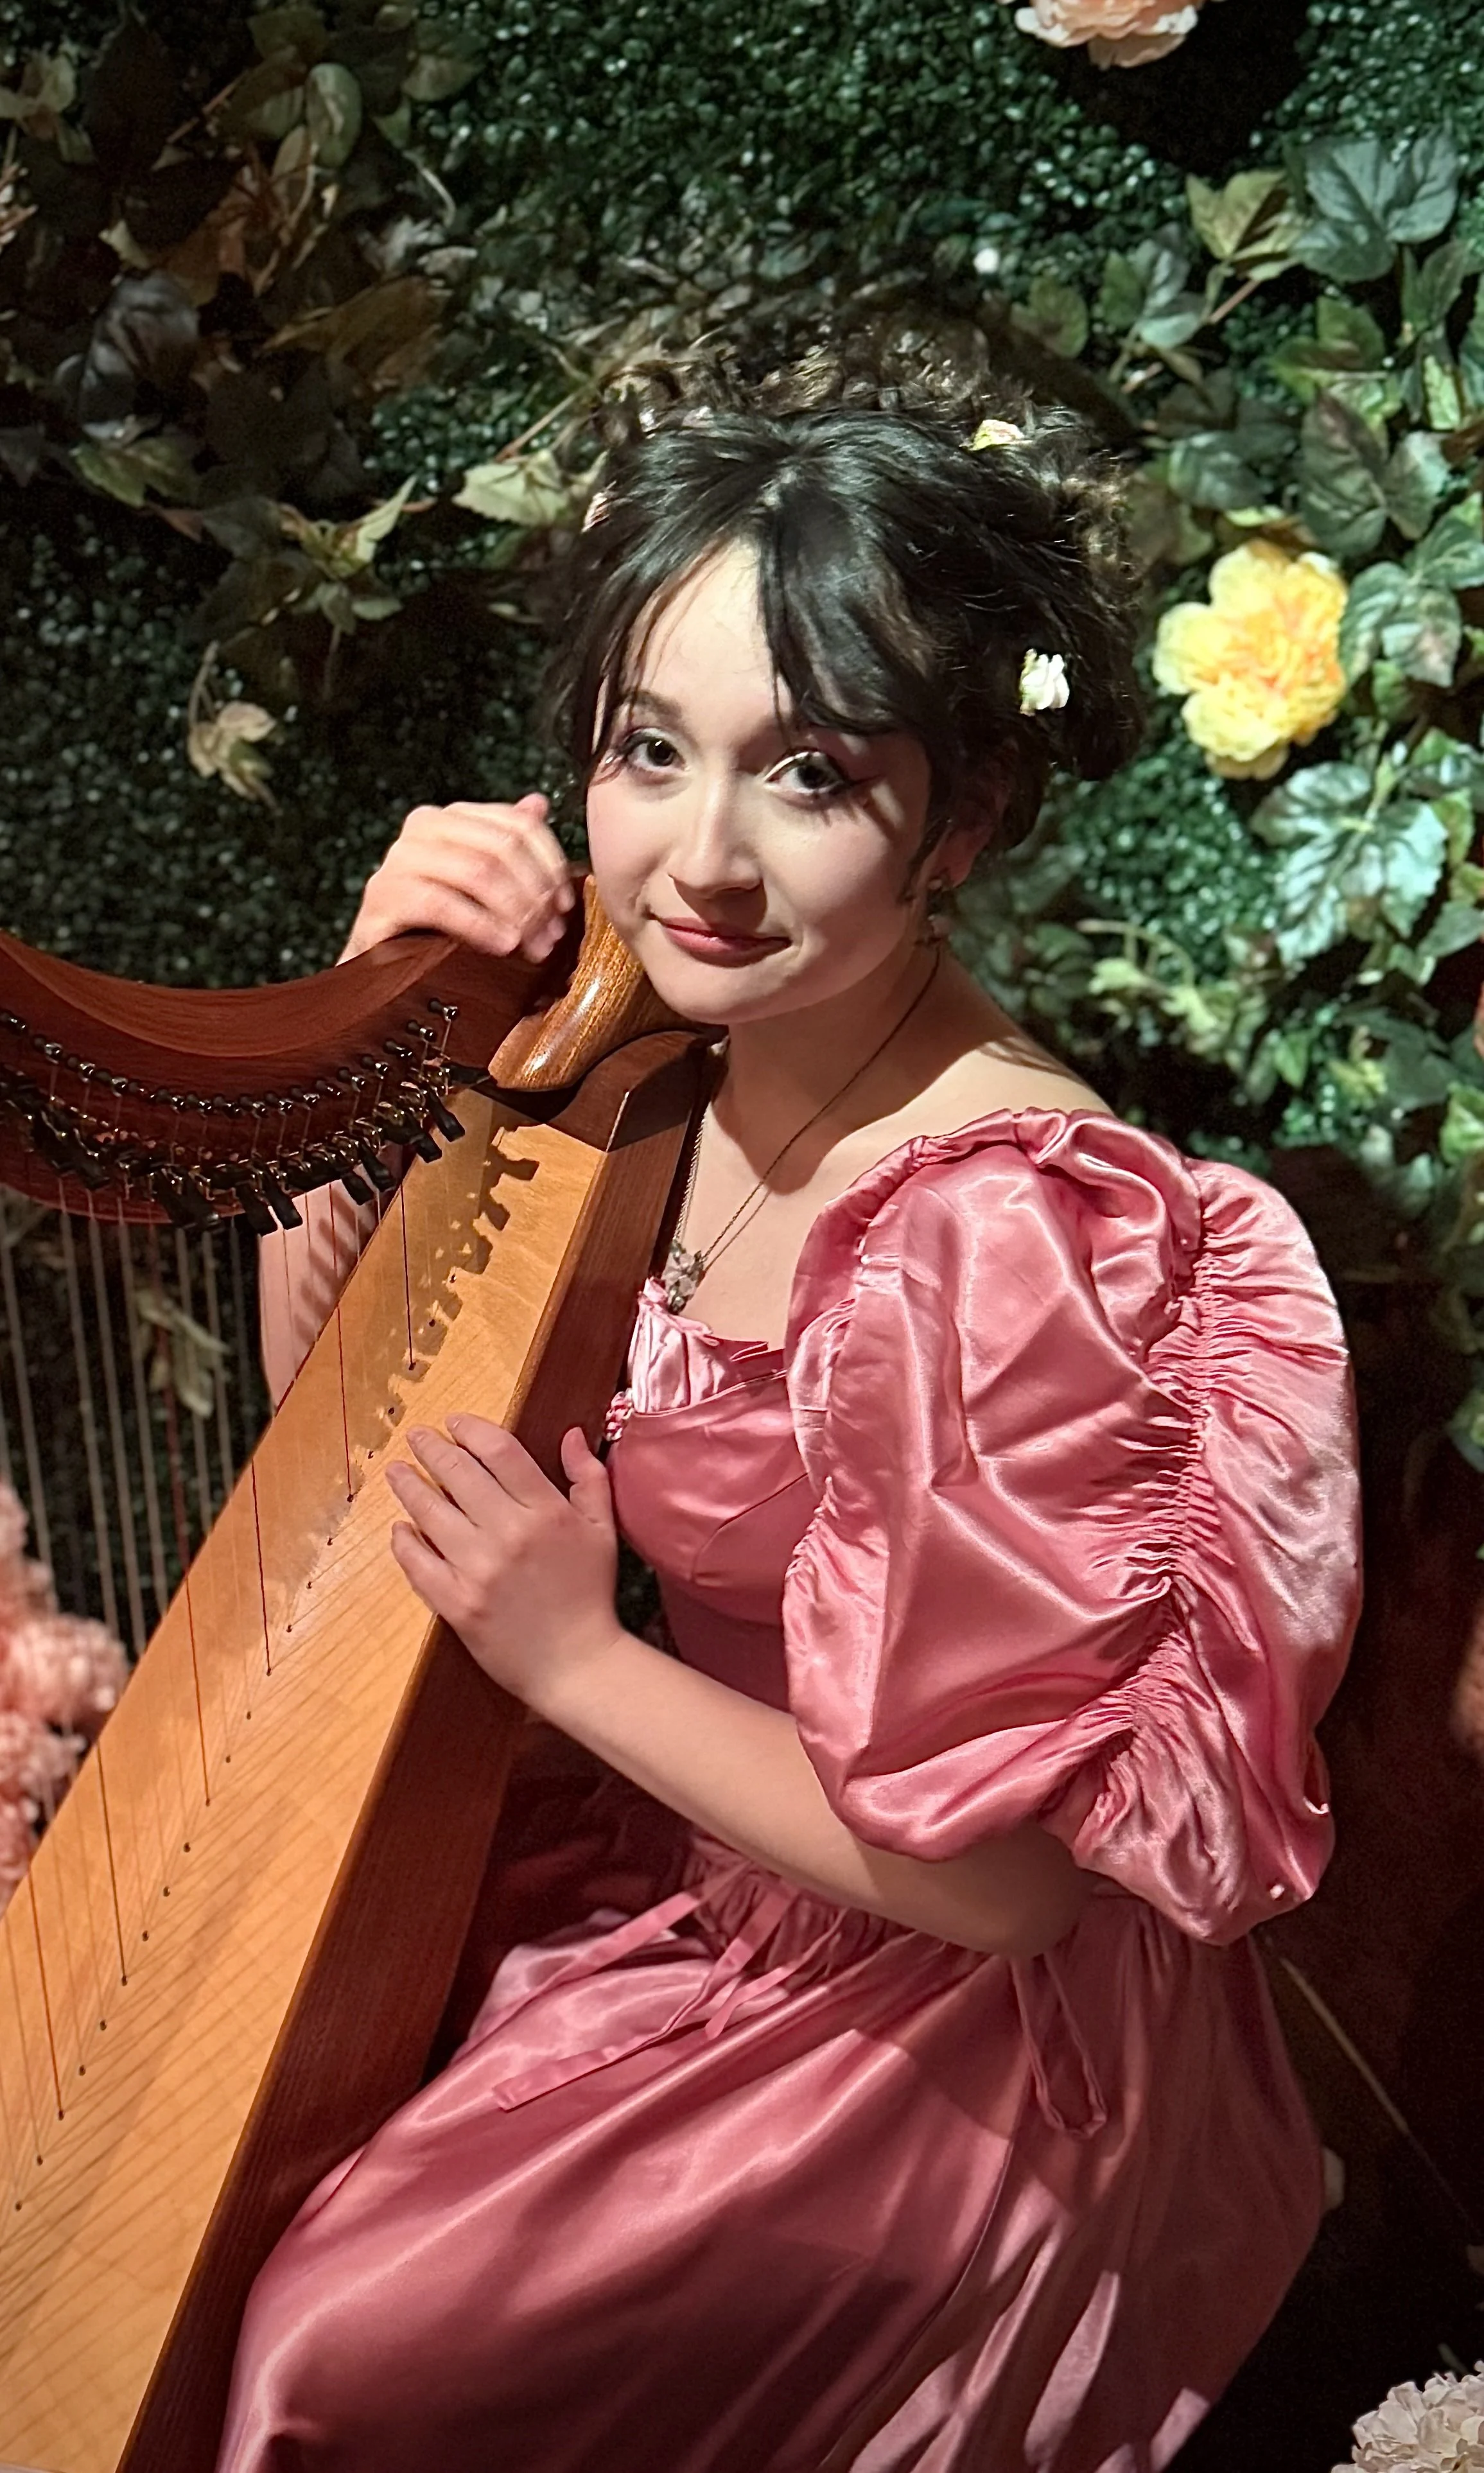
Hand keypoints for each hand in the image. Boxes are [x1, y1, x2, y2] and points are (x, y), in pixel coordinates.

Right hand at [339, 790, 575, 964]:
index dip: (550, 864)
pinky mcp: (383, 897)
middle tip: (552, 933)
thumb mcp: (479, 887)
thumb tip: (538, 804)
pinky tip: (503, 947)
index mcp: (449, 818)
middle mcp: (420, 829)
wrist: (379, 970)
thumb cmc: (436, 928)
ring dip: (515, 912)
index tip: (566, 905)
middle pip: (500, 847)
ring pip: (475, 871)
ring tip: (533, 945)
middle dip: (536, 893)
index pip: (517, 825)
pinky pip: (441, 903)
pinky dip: (480, 926)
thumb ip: (505, 843)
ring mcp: (397, 861)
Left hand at [386, 1415, 620, 1710]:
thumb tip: (572, 1433)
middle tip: (415, 1437)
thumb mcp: (603, 1530)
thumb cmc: (590, 1594)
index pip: (499, 1451)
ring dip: (409, 1486)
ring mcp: (479, 1570)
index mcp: (547, 1512)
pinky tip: (400, 1528)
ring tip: (396, 1472)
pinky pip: (418, 1564)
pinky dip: (404, 1541)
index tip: (454, 1422)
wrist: (578, 1665)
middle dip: (431, 1449)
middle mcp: (510, 1535)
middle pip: (458, 1474)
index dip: (471, 1429)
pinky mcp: (457, 1604)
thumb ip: (588, 1477)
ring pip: (431, 1513)